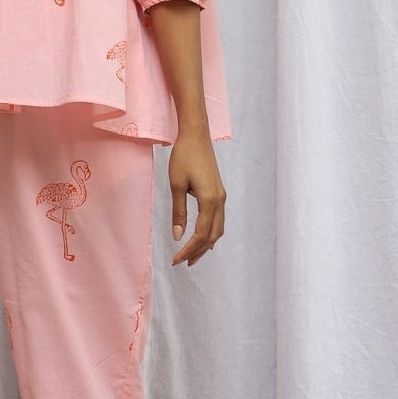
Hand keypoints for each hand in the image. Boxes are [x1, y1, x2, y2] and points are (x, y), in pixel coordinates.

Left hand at [169, 130, 225, 266]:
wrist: (196, 135)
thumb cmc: (184, 157)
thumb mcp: (176, 184)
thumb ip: (178, 212)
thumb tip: (178, 236)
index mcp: (210, 201)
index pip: (201, 234)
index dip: (189, 249)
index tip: (175, 259)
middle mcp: (220, 201)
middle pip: (212, 235)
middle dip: (198, 251)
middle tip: (182, 263)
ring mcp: (221, 197)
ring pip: (218, 229)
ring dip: (206, 244)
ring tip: (192, 256)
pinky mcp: (219, 192)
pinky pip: (218, 220)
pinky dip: (211, 233)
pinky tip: (202, 238)